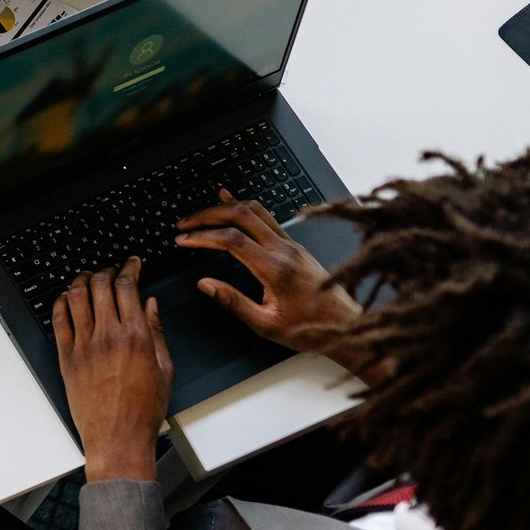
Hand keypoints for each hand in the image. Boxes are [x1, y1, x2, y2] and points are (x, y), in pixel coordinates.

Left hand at [53, 260, 171, 481]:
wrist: (118, 438)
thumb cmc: (143, 410)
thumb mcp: (164, 368)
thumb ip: (157, 331)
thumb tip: (150, 304)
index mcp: (135, 336)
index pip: (127, 286)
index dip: (129, 267)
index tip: (132, 263)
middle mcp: (107, 336)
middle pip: (100, 285)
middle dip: (106, 270)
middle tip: (110, 269)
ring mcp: (83, 346)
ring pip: (76, 296)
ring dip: (82, 280)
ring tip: (87, 278)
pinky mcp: (66, 357)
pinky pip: (58, 320)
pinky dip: (61, 302)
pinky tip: (67, 298)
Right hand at [175, 190, 371, 378]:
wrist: (346, 325)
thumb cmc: (309, 328)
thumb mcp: (266, 324)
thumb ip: (233, 302)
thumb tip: (205, 284)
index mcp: (276, 269)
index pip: (232, 240)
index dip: (203, 236)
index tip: (183, 240)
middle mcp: (285, 250)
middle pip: (241, 216)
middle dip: (208, 215)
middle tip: (185, 224)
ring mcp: (292, 244)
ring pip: (255, 210)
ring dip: (224, 208)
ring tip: (201, 214)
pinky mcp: (295, 245)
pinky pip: (266, 217)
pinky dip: (244, 208)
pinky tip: (231, 201)